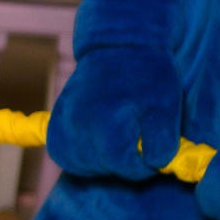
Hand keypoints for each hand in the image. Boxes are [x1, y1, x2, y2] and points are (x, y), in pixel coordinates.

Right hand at [45, 45, 181, 178]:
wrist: (116, 49)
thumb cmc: (146, 76)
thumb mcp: (166, 108)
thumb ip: (163, 143)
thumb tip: (154, 166)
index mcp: (108, 130)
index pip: (129, 168)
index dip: (146, 161)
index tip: (153, 144)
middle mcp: (80, 133)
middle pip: (106, 170)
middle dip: (125, 160)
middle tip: (136, 135)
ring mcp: (62, 132)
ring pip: (85, 168)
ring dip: (103, 161)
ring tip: (117, 138)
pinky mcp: (53, 130)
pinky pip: (66, 158)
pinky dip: (82, 157)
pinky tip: (96, 141)